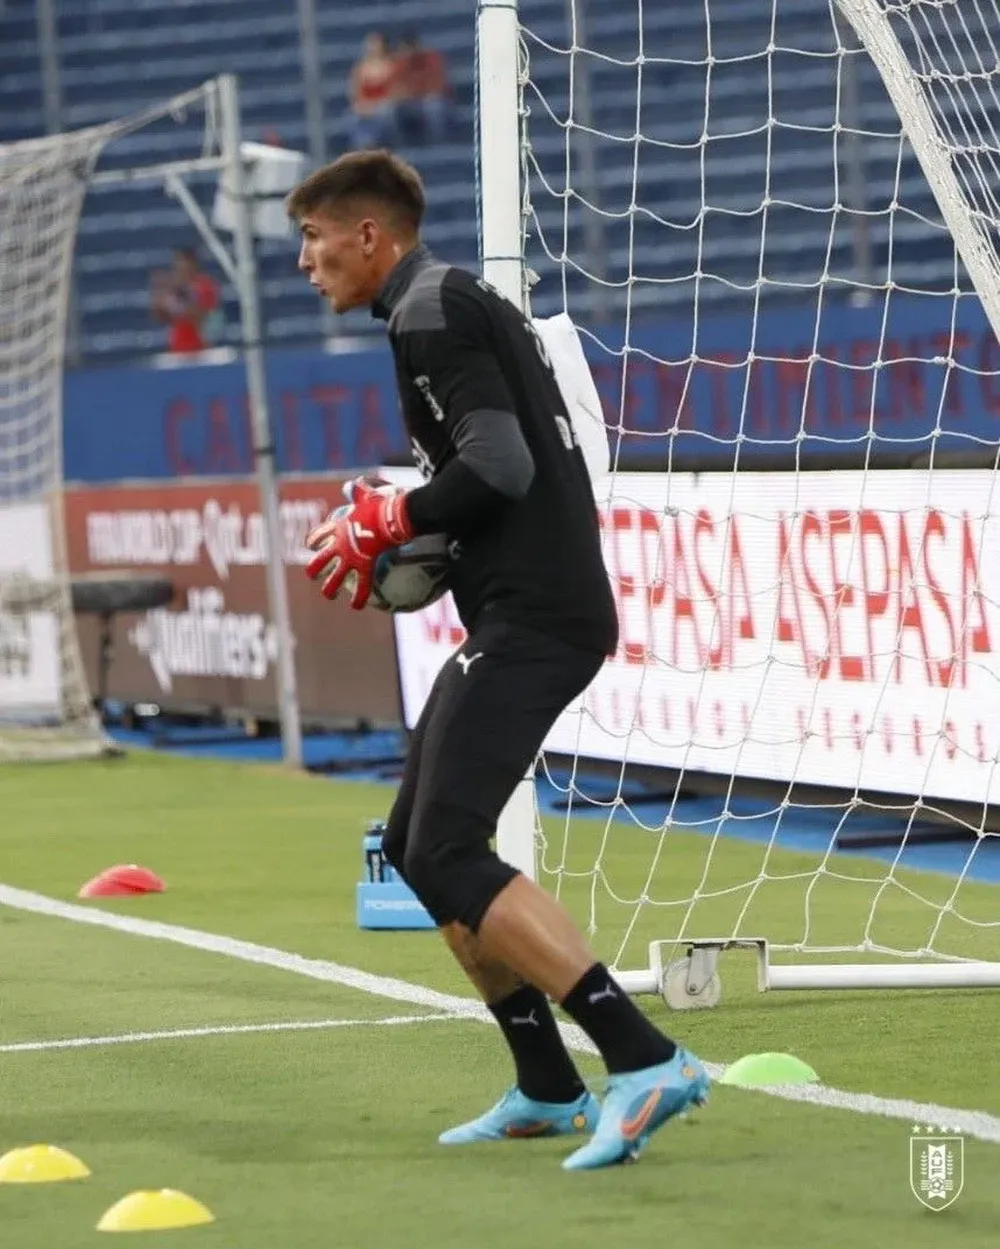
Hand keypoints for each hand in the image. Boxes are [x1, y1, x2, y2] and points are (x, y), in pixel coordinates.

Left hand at [305, 476, 413, 608]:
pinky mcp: (365, 565)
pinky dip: (360, 597)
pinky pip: (362, 585)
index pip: (319, 535)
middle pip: (320, 560)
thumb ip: (357, 491)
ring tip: (329, 595)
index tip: (309, 544)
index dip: (313, 540)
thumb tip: (351, 485)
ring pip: (335, 577)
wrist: (387, 516)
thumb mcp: (366, 496)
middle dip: (314, 569)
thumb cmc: (378, 504)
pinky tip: (355, 607)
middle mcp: (340, 545)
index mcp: (338, 528)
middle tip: (313, 575)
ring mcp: (350, 557)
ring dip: (330, 588)